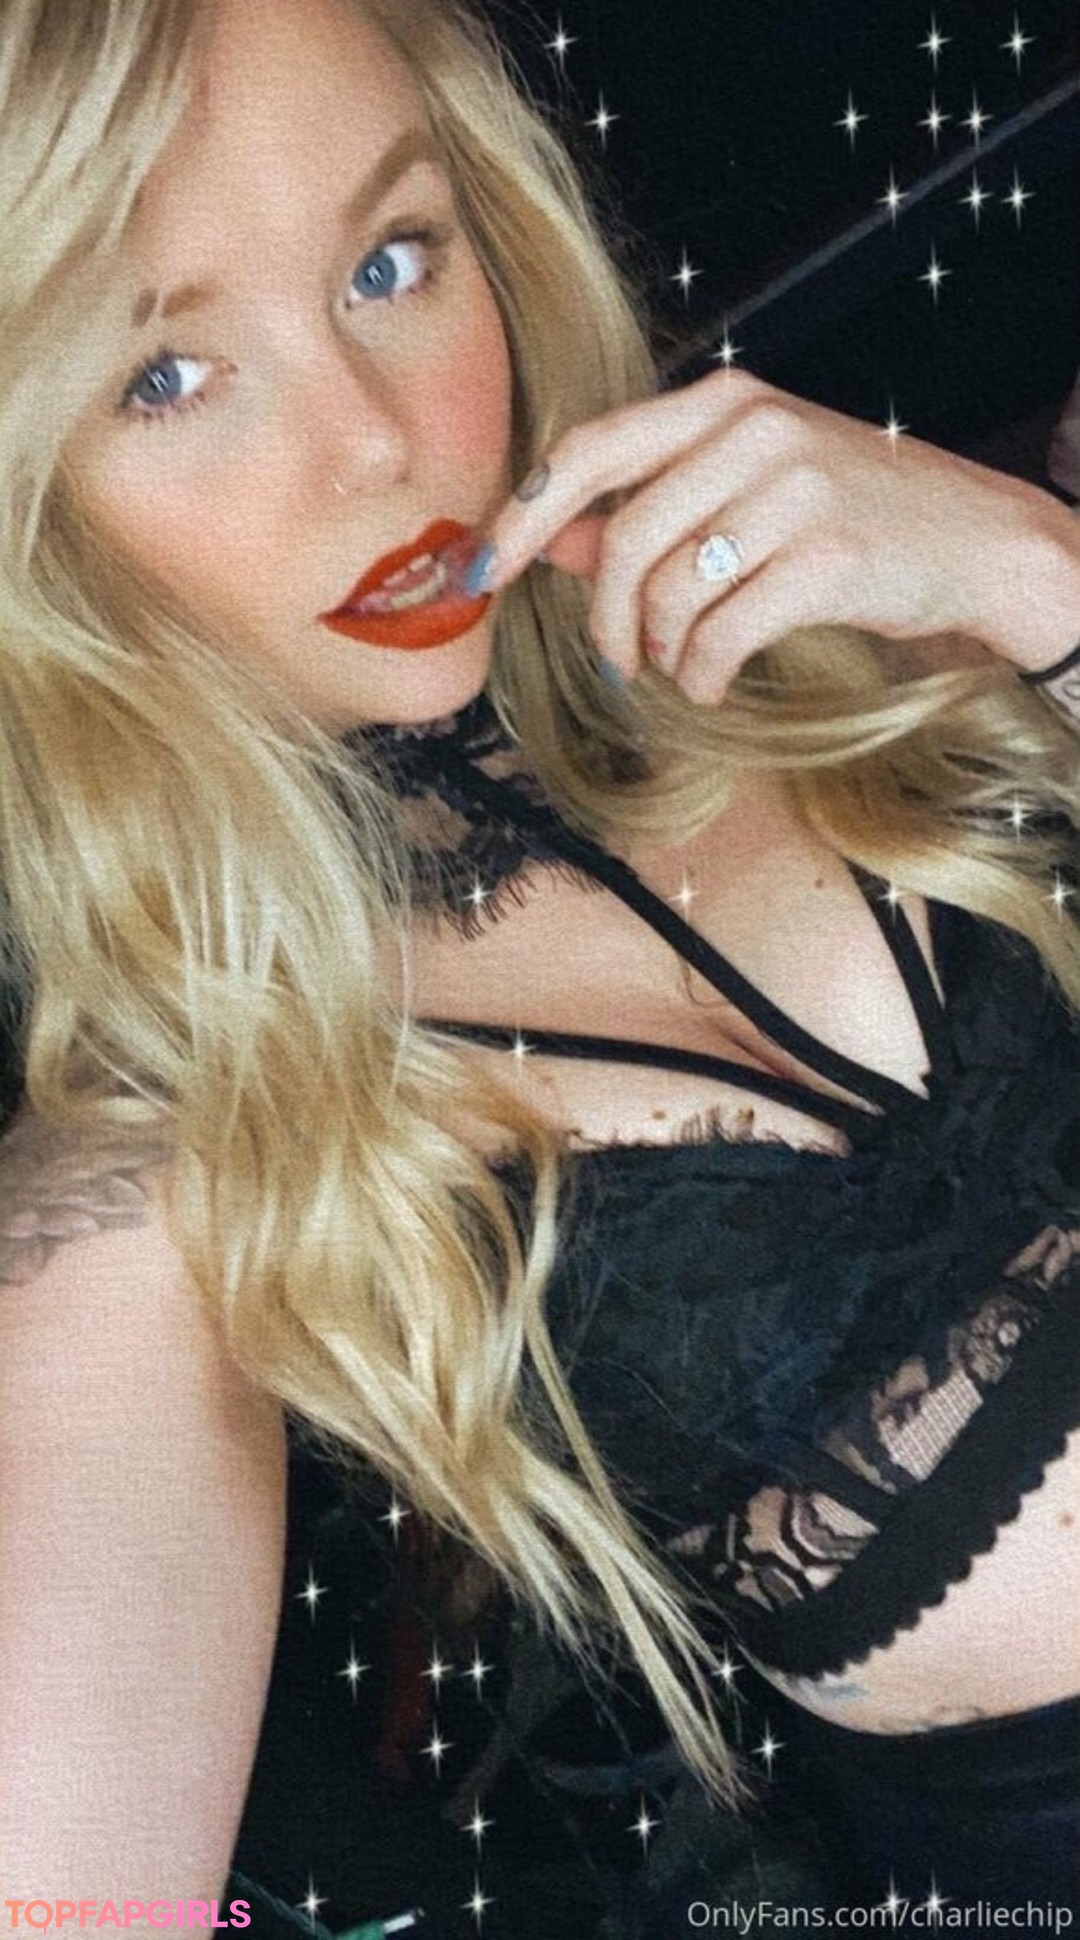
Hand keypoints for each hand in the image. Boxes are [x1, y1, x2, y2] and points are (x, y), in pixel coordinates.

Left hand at [479, 371, 1079, 701]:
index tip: (481, 568)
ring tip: (683, 666)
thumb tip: (550, 540)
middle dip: (605, 621)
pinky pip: (721, 635)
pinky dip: (701, 675)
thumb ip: (646, 508)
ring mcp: (795, 492)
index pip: (590, 448)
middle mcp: (754, 433)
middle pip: (624, 539)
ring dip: (661, 653)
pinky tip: (712, 682)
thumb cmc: (848, 515)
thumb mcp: (745, 490)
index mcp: (722, 404)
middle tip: (617, 663)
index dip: (523, 513)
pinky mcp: (827, 559)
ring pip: (671, 593)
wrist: (973, 541)